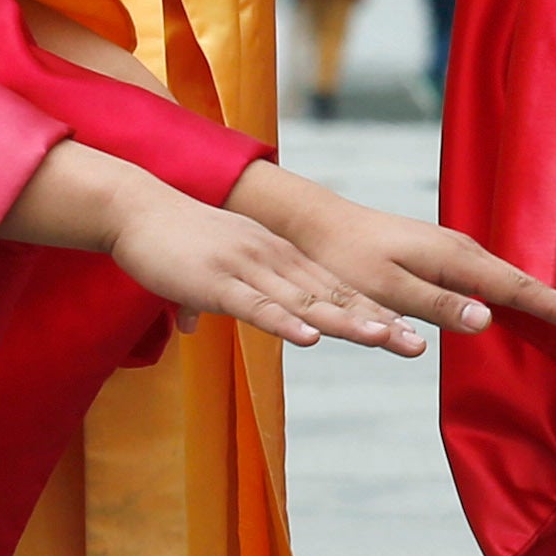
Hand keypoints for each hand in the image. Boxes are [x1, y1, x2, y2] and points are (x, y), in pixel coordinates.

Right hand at [2, 143, 414, 351]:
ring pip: (306, 303)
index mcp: (280, 259)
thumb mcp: (206, 277)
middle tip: (419, 345)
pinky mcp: (217, 283)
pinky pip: (257, 307)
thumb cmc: (170, 245)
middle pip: (335, 298)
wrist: (135, 210)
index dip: (375, 314)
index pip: (337, 292)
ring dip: (347, 323)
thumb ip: (206, 300)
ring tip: (386, 341)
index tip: (413, 335)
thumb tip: (188, 328)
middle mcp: (275, 262)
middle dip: (378, 323)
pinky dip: (285, 324)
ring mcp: (249, 270)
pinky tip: (309, 339)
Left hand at [226, 160, 555, 354]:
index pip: (525, 293)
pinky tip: (530, 307)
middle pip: (529, 286)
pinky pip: (498, 280)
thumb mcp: (387, 288)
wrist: (322, 224)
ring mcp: (458, 253)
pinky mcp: (448, 258)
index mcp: (458, 262)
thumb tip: (487, 320)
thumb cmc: (349, 259)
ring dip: (550, 302)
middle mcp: (466, 253)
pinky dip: (524, 295)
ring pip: (515, 281)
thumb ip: (437, 305)